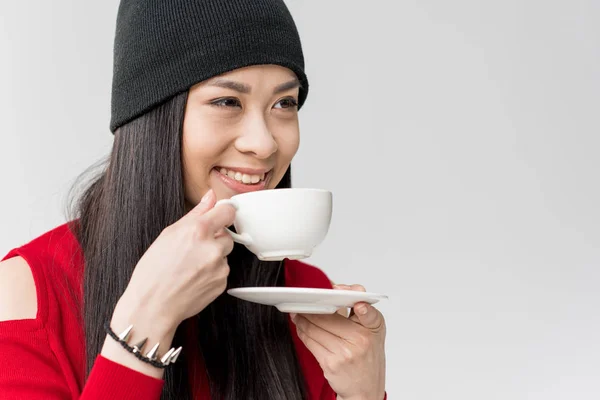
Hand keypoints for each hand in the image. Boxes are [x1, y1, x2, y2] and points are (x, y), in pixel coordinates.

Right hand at [115, 188, 235, 329]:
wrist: (153, 306)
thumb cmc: (153, 271)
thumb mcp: (169, 234)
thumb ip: (195, 213)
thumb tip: (210, 197)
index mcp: (199, 230)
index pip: (228, 211)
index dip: (223, 213)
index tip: (220, 216)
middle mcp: (213, 248)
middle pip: (226, 235)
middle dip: (214, 239)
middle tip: (193, 249)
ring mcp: (219, 267)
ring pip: (224, 255)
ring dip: (213, 257)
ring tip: (190, 266)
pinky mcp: (222, 283)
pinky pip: (222, 272)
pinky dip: (212, 273)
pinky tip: (194, 278)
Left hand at [290, 284, 385, 399]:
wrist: (365, 389)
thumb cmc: (367, 357)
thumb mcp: (372, 331)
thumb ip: (358, 310)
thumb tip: (337, 288)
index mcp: (373, 327)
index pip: (368, 312)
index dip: (359, 303)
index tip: (350, 297)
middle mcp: (361, 340)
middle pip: (329, 317)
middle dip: (312, 308)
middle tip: (303, 301)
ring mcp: (345, 352)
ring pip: (315, 328)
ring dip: (303, 318)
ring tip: (298, 313)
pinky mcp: (331, 363)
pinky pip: (310, 341)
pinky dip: (302, 331)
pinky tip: (300, 326)